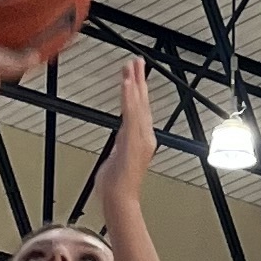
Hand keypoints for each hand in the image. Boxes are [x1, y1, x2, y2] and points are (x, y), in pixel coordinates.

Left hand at [98, 53, 156, 214]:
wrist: (119, 199)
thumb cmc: (116, 186)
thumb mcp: (117, 160)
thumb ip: (120, 149)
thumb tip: (119, 145)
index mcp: (141, 139)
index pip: (140, 109)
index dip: (139, 90)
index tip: (135, 74)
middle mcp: (144, 136)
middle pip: (142, 102)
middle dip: (139, 80)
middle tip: (137, 61)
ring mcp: (140, 138)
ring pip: (137, 104)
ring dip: (134, 83)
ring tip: (132, 66)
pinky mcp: (133, 139)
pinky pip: (131, 113)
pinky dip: (129, 97)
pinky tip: (127, 84)